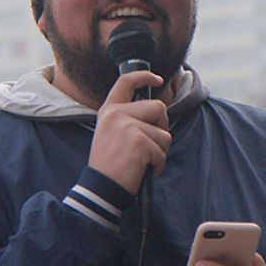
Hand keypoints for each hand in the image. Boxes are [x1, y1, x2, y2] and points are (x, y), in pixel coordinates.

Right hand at [88, 70, 170, 193]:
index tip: (157, 79)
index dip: (144, 76)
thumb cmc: (109, 165)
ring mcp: (127, 127)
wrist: (101, 188)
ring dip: (160, 151)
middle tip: (150, 144)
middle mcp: (116, 114)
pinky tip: (143, 170)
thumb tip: (158, 111)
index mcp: (109, 111)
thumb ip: (128, 119)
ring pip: (164, 133)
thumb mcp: (111, 134)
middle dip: (162, 126)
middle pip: (158, 108)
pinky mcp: (138, 142)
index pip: (126, 82)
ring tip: (142, 161)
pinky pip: (162, 151)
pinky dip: (158, 164)